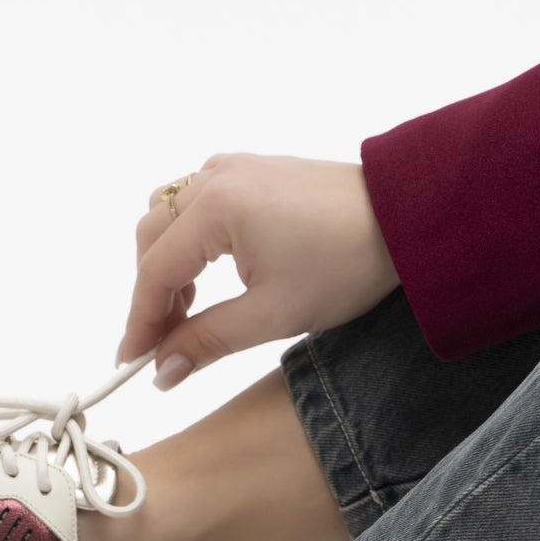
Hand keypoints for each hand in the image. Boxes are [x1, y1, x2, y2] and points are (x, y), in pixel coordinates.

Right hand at [118, 154, 400, 386]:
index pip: (155, 271)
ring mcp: (232, 168)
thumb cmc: (348, 263)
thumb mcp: (273, 315)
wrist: (407, 218)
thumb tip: (161, 372)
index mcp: (216, 209)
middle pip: (151, 238)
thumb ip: (206, 342)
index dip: (140, 321)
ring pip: (167, 216)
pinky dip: (188, 238)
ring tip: (189, 310)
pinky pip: (194, 201)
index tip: (132, 362)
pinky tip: (210, 273)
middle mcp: (215, 178)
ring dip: (166, 262)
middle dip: (151, 293)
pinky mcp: (250, 170)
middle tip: (165, 342)